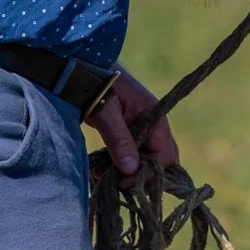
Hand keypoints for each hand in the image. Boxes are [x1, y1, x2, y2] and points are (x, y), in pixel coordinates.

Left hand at [89, 66, 179, 183]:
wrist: (84, 68)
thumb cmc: (98, 86)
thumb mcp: (107, 114)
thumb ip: (120, 140)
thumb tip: (132, 170)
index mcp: (155, 117)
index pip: (165, 155)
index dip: (149, 172)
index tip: (124, 179)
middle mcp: (153, 124)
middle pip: (160, 160)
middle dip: (140, 176)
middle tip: (115, 181)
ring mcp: (142, 128)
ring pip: (145, 160)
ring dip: (126, 173)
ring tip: (101, 175)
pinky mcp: (129, 131)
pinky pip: (132, 155)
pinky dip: (118, 165)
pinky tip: (100, 169)